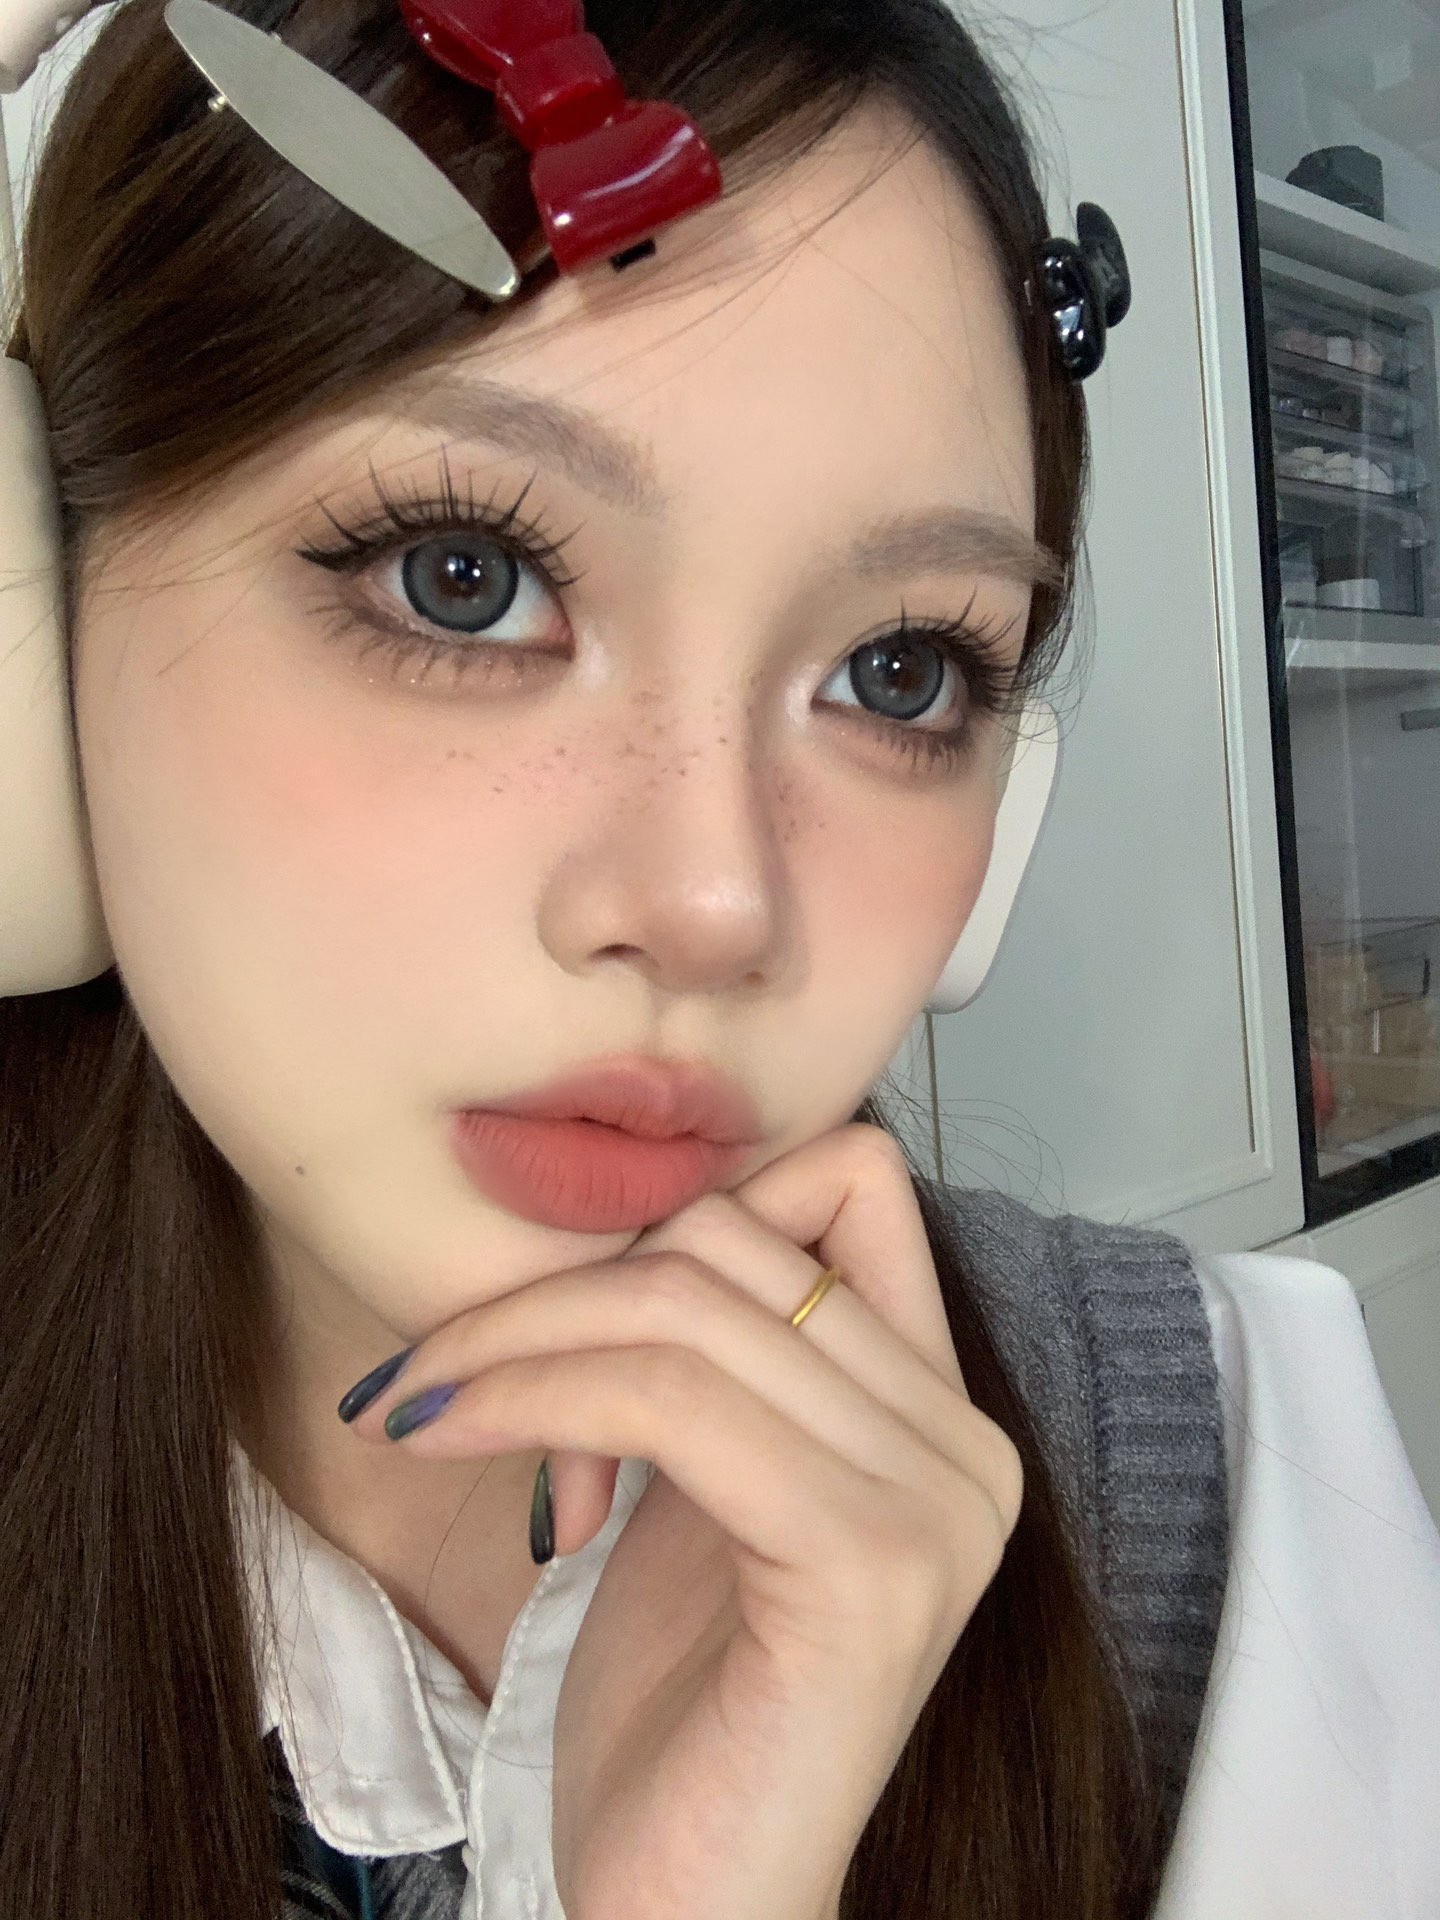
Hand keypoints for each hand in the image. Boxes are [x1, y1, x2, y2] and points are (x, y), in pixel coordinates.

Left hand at [351, 1122, 1023, 1919]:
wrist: (692, 1908)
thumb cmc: (680, 1714)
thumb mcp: (699, 1493)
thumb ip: (707, 1362)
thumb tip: (611, 1227)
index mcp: (934, 1412)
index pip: (846, 1179)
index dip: (696, 1207)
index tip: (571, 1306)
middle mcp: (965, 1445)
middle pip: (732, 1237)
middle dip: (556, 1282)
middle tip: (446, 1370)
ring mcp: (933, 1507)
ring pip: (684, 1306)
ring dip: (513, 1337)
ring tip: (422, 1405)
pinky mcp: (867, 1571)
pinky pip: (670, 1401)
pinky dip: (532, 1395)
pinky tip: (443, 1436)